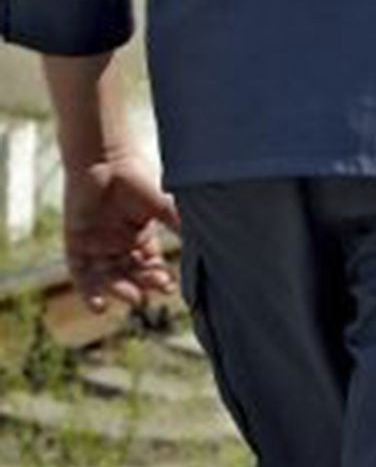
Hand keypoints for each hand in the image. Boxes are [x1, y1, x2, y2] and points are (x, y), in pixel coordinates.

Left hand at [62, 152, 178, 310]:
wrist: (105, 160)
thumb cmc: (138, 179)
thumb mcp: (165, 208)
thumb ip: (182, 227)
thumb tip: (209, 245)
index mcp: (140, 236)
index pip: (151, 265)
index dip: (159, 278)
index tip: (169, 287)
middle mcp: (118, 243)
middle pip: (130, 274)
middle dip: (142, 285)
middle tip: (153, 290)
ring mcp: (97, 243)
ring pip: (108, 276)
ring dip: (120, 290)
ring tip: (133, 298)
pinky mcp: (76, 241)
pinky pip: (80, 272)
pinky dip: (88, 290)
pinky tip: (99, 306)